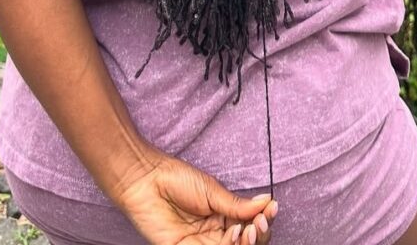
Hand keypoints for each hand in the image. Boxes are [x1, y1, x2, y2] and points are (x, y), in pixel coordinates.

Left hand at [113, 147, 277, 244]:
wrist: (145, 180)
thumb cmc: (175, 179)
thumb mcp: (211, 190)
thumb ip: (236, 204)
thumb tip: (266, 202)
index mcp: (223, 215)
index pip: (249, 225)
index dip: (263, 221)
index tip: (271, 210)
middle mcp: (215, 233)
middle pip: (244, 243)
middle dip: (257, 236)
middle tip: (259, 223)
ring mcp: (202, 244)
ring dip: (245, 244)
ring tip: (245, 229)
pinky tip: (233, 237)